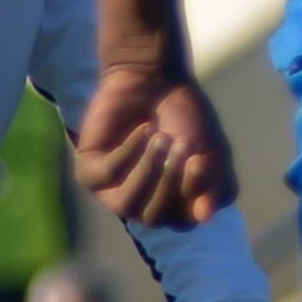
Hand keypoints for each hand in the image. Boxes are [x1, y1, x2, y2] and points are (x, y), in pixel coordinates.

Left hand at [72, 57, 233, 225]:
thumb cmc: (183, 117)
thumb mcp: (209, 151)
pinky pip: (107, 176)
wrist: (153, 81)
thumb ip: (212, 184)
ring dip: (147, 171)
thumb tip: (203, 216)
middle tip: (182, 146)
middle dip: (169, 182)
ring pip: (126, 206)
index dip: (192, 194)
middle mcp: (141, 202)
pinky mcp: (89, 172)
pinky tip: (141, 129)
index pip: (184, 220)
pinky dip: (128, 152)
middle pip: (154, 218)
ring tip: (160, 138)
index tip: (201, 159)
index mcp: (171, 203)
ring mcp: (112, 190)